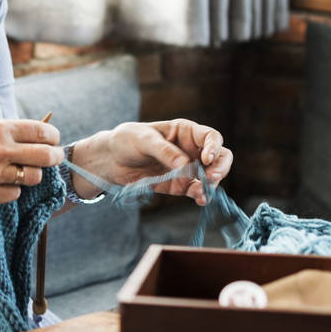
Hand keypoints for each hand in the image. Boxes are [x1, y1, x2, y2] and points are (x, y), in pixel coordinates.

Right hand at [0, 117, 63, 205]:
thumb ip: (8, 130)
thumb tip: (36, 134)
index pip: (42, 133)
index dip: (53, 137)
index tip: (53, 140)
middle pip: (46, 157)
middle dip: (54, 157)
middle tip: (52, 158)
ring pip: (33, 178)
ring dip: (32, 174)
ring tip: (22, 170)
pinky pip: (15, 194)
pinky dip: (13, 189)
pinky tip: (3, 182)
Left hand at [71, 119, 232, 205]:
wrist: (111, 160)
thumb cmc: (127, 140)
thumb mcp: (144, 140)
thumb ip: (164, 151)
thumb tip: (185, 165)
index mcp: (185, 132)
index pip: (211, 137)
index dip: (214, 147)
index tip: (206, 159)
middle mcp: (191, 149)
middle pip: (219, 157)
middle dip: (219, 167)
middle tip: (210, 178)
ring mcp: (187, 168)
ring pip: (211, 176)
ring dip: (211, 185)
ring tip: (202, 193)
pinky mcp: (179, 185)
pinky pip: (196, 190)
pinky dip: (200, 196)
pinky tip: (200, 200)